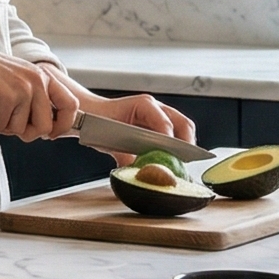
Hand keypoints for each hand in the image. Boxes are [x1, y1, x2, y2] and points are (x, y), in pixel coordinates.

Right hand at [0, 47, 80, 142]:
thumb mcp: (20, 78)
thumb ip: (35, 98)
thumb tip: (45, 128)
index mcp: (44, 77)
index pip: (71, 105)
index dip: (63, 125)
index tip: (51, 133)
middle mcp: (37, 82)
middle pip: (45, 127)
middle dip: (26, 132)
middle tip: (10, 123)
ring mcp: (23, 90)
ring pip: (21, 130)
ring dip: (4, 126)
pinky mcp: (6, 99)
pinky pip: (2, 126)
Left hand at [66, 87, 197, 163]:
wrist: (91, 116)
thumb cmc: (98, 123)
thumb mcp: (108, 140)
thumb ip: (124, 157)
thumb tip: (138, 173)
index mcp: (144, 105)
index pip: (165, 123)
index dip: (170, 141)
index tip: (172, 157)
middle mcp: (156, 109)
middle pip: (183, 124)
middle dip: (187, 144)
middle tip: (184, 163)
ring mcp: (160, 116)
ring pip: (184, 129)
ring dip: (186, 147)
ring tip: (182, 165)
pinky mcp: (160, 126)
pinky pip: (177, 136)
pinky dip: (179, 149)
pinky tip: (175, 163)